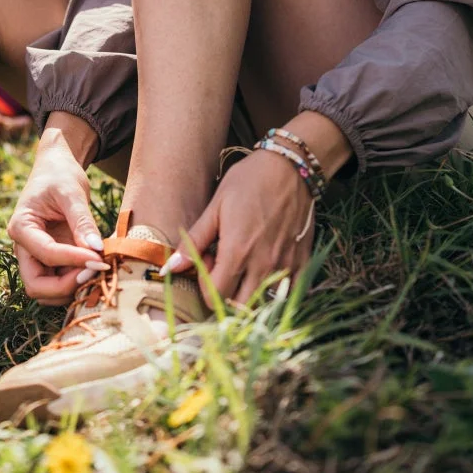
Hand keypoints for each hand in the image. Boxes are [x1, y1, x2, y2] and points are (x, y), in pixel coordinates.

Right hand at [7, 128, 107, 305]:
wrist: (56, 170)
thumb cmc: (60, 176)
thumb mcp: (72, 192)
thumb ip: (82, 222)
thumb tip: (97, 250)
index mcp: (21, 227)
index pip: (46, 254)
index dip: (74, 260)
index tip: (100, 259)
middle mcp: (24, 248)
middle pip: (37, 286)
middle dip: (66, 286)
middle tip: (95, 271)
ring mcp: (36, 257)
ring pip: (48, 292)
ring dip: (72, 288)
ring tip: (98, 269)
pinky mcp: (50, 262)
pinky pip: (60, 283)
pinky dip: (77, 283)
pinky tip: (96, 268)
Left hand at [160, 148, 315, 304]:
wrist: (291, 167)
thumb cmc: (249, 181)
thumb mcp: (216, 206)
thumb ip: (195, 240)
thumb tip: (170, 267)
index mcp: (237, 253)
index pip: (215, 296)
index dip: (205, 285)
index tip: (208, 261)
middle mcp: (263, 265)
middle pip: (239, 306)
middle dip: (226, 294)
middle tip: (224, 267)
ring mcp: (285, 265)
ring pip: (265, 302)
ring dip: (250, 293)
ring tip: (244, 267)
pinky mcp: (302, 261)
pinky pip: (289, 291)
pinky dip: (275, 288)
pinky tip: (267, 266)